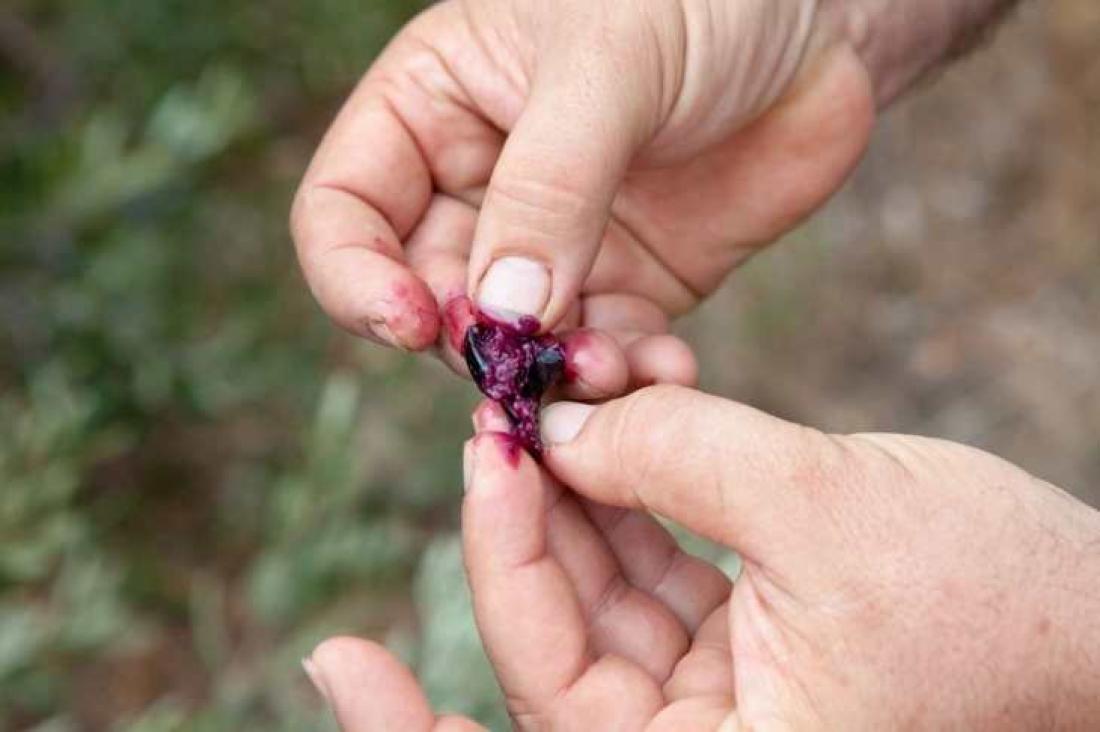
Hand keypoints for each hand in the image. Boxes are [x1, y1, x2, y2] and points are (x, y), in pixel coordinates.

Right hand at [290, 0, 874, 383]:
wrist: (824, 17)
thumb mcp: (608, 65)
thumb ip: (548, 188)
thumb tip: (500, 314)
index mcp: (434, 110)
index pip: (345, 211)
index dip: (355, 278)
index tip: (411, 325)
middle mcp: (482, 185)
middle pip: (431, 295)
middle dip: (473, 341)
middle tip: (531, 361)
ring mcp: (556, 243)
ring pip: (515, 343)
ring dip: (550, 377)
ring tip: (610, 368)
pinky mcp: (630, 282)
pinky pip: (602, 354)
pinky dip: (622, 379)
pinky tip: (663, 375)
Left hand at [306, 388, 1099, 729]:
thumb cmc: (995, 593)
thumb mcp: (821, 504)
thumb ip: (678, 452)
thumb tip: (563, 422)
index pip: (543, 711)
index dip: (453, 648)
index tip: (393, 574)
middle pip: (558, 647)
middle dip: (522, 529)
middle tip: (493, 421)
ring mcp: (716, 703)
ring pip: (601, 600)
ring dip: (575, 499)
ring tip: (547, 404)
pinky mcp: (739, 648)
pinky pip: (652, 576)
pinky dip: (628, 503)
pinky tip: (603, 428)